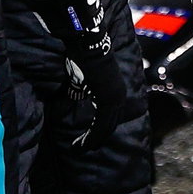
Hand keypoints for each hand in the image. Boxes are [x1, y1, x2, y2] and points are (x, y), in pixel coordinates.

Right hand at [36, 0, 129, 149]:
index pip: (109, 116)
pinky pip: (101, 124)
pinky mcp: (108, 100)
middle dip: (96, 139)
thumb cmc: (82, 57)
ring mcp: (115, 98)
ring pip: (105, 127)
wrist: (87, 44)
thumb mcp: (81, 78)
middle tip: (83, 148)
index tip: (88, 140)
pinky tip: (83, 144)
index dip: (99, 130)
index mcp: (114, 90)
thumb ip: (80, 91)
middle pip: (109, 125)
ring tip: (80, 148)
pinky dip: (92, 136)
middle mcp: (118, 95)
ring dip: (92, 140)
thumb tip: (74, 99)